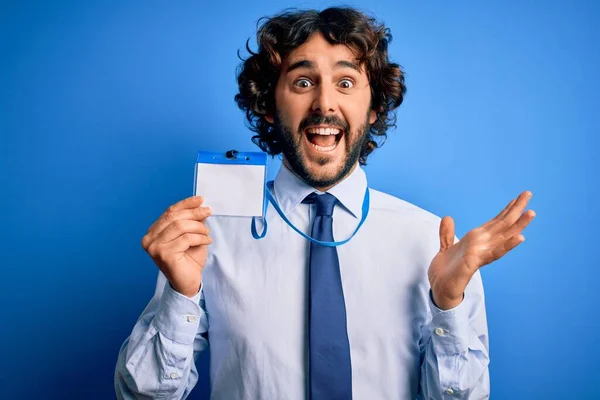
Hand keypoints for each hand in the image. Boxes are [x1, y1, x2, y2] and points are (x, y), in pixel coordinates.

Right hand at [141, 196, 212, 297]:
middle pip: (174, 217)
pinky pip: (185, 239)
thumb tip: (200, 205)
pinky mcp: (164, 255)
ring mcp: (154, 247)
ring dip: (198, 227)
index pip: (169, 212)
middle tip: (208, 212)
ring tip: (207, 233)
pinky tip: (206, 241)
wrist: (188, 282)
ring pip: (180, 226)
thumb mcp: (192, 235)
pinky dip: (200, 237)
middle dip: (194, 213)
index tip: (200, 199)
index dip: (185, 204)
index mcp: (153, 232)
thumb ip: (192, 221)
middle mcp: (149, 239)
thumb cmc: (189, 259)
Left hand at [428, 191, 535, 309]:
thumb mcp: (445, 248)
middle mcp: (483, 246)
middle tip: (528, 193)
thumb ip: (447, 234)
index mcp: (476, 240)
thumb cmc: (447, 272)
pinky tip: (520, 238)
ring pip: (503, 237)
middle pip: (503, 225)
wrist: (440, 290)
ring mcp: (481, 254)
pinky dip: (507, 246)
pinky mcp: (474, 264)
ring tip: (531, 213)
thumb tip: (448, 217)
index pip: (495, 222)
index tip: (518, 197)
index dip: (506, 210)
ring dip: (518, 226)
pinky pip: (493, 253)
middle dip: (516, 210)